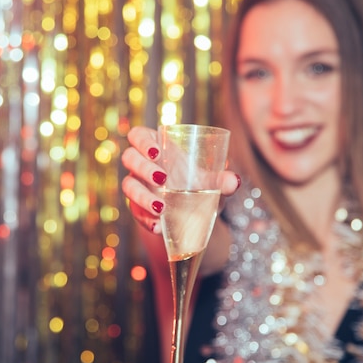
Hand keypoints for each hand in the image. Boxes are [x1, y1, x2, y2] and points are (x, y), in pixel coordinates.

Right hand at [121, 126, 240, 233]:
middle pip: (130, 158)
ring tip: (161, 208)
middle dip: (143, 167)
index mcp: (157, 147)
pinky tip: (158, 226)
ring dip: (142, 196)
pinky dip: (146, 220)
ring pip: (128, 186)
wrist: (195, 215)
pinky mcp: (137, 208)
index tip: (156, 152)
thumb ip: (222, 180)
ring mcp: (138, 186)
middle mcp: (142, 165)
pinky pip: (135, 212)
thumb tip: (233, 181)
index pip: (138, 135)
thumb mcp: (212, 183)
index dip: (142, 141)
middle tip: (162, 178)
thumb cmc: (200, 186)